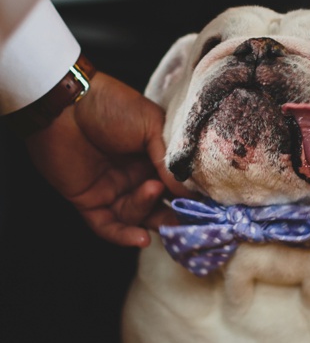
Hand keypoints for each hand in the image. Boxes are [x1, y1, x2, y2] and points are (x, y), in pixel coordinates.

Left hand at [24, 71, 186, 247]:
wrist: (65, 103)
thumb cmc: (111, 106)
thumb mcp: (153, 126)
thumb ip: (171, 162)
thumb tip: (189, 193)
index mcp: (153, 158)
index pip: (177, 185)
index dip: (192, 197)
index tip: (211, 206)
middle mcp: (135, 176)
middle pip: (160, 206)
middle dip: (175, 214)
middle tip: (190, 218)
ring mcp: (113, 190)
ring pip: (138, 216)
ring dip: (148, 210)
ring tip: (152, 190)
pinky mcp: (89, 201)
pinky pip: (107, 226)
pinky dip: (125, 236)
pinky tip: (142, 239)